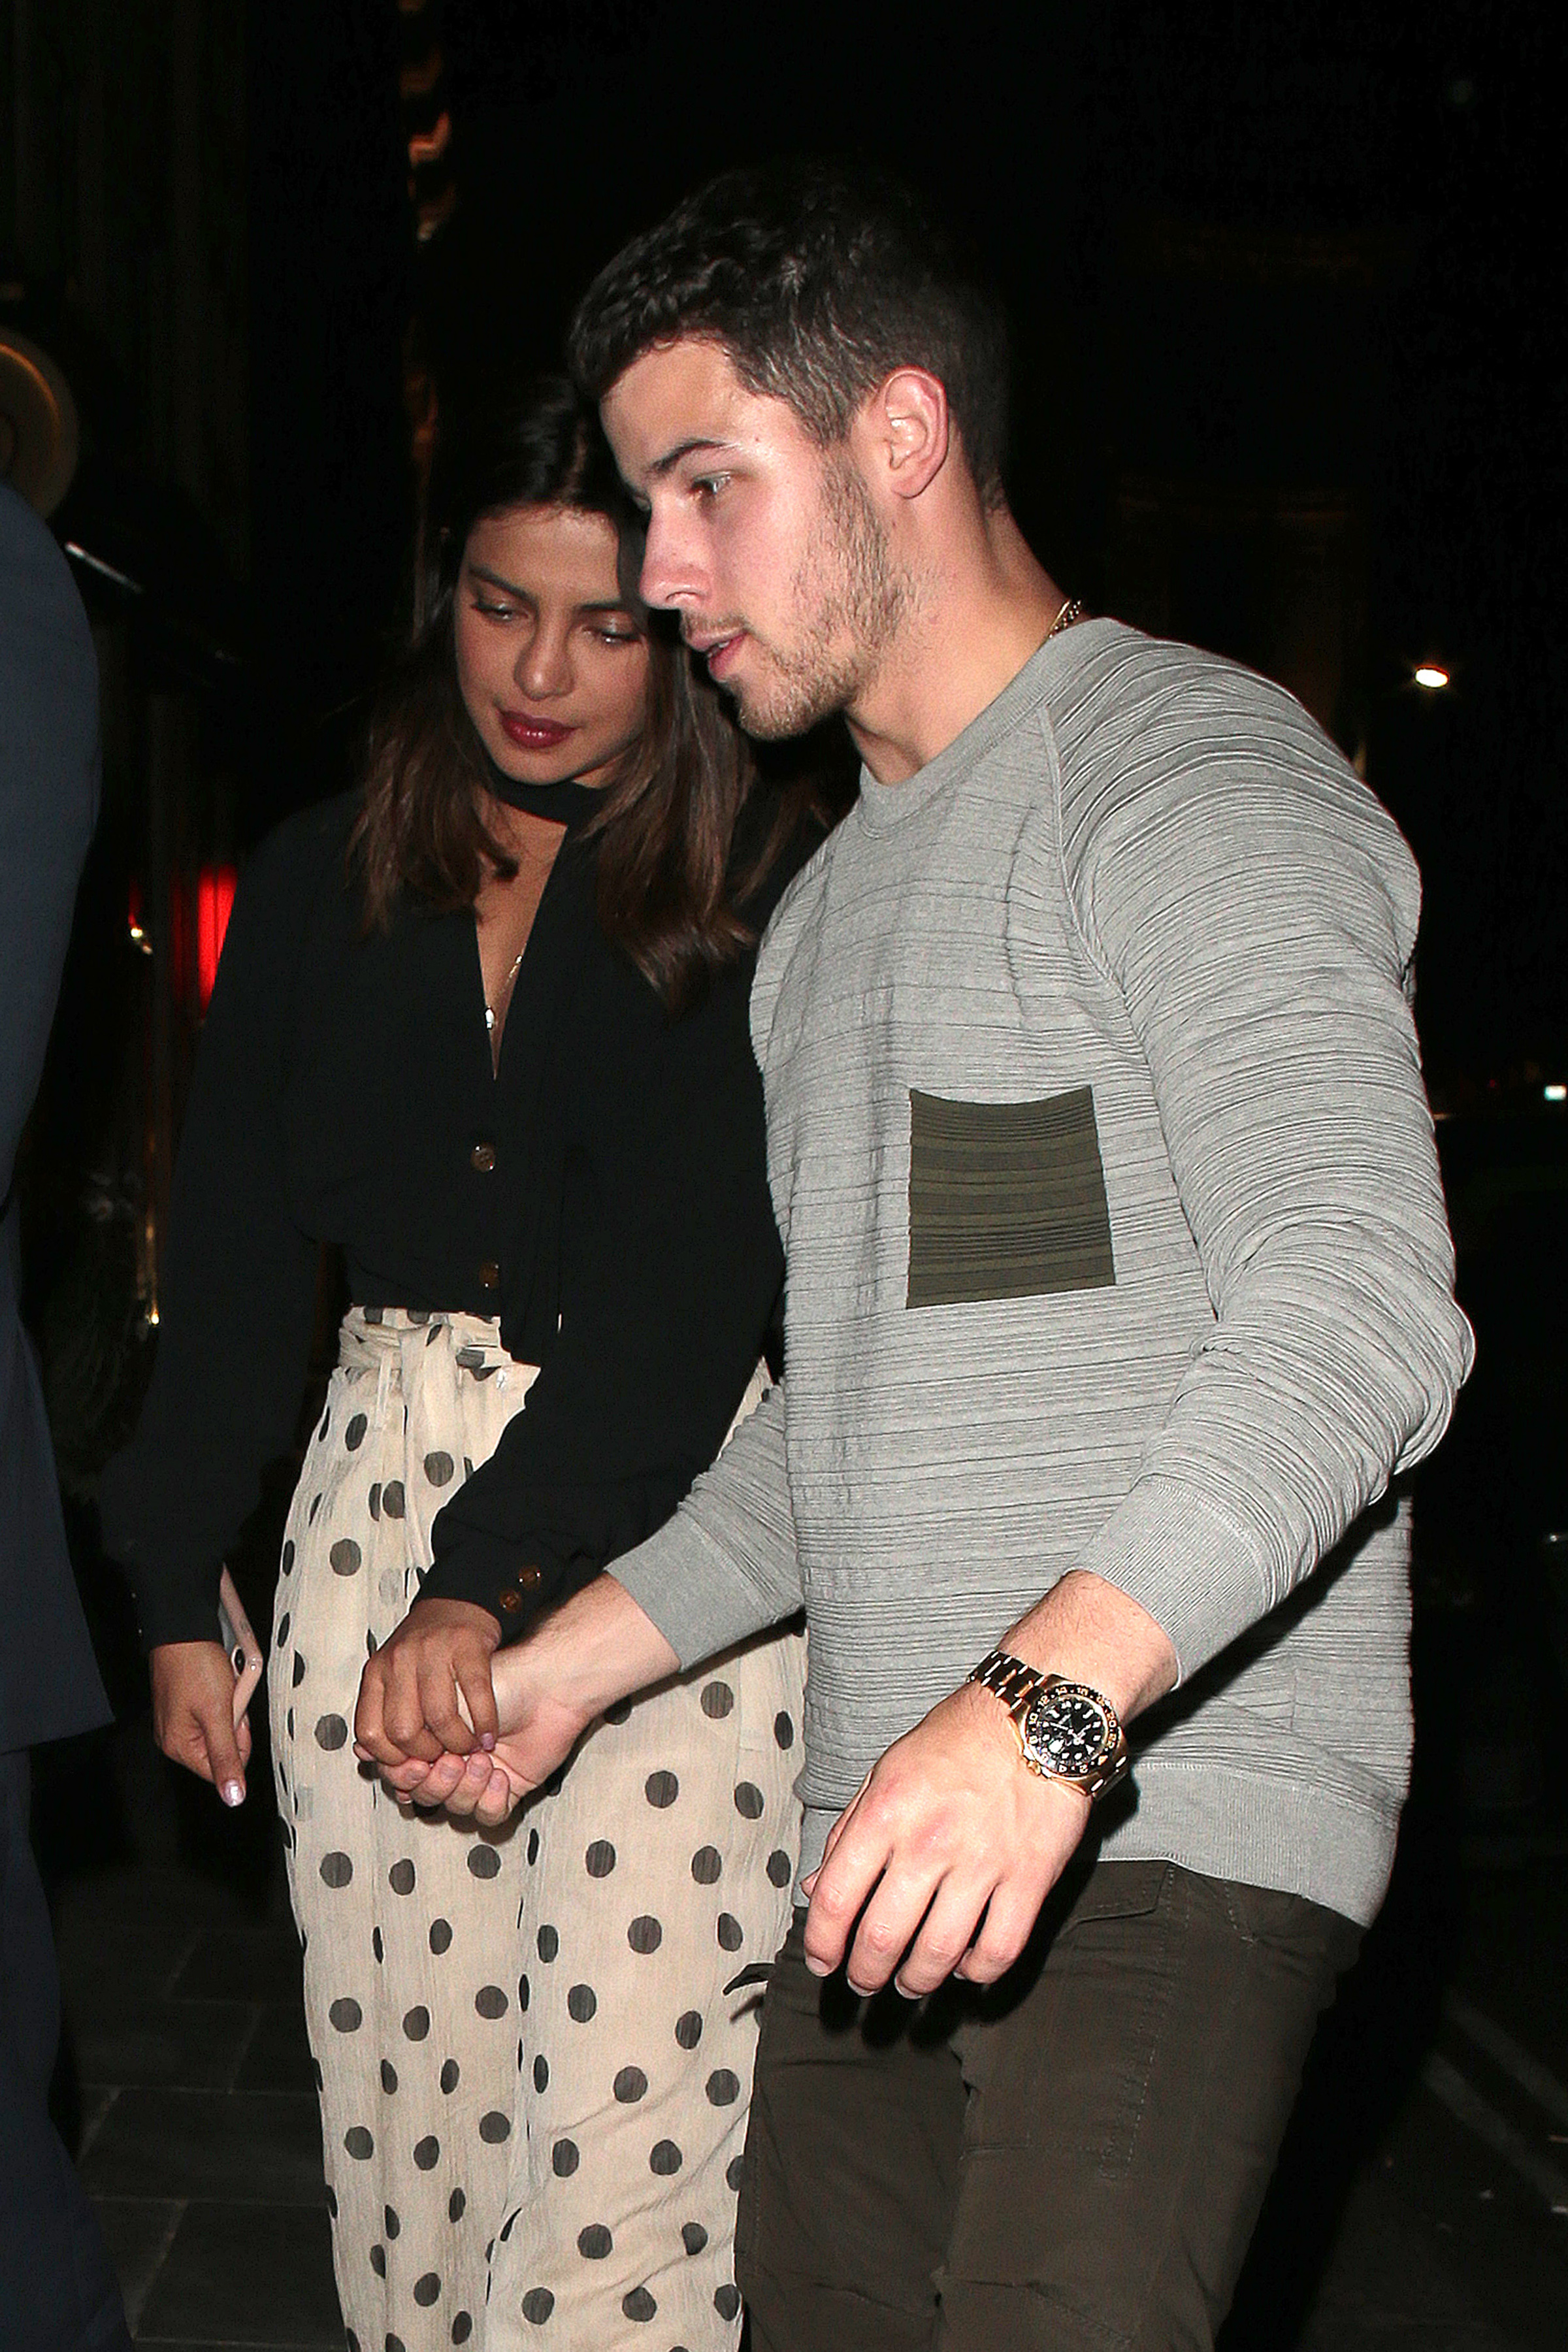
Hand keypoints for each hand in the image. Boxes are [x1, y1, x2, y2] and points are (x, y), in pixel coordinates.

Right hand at [151, 1641, 252, 1806]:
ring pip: (222, 1726)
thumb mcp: (219, 1713)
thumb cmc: (195, 1666)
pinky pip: (214, 1709)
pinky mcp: (184, 1703)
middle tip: (229, 1695)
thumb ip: (227, 1757)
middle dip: (234, 1720)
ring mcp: (179, 1720)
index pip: (223, 1769)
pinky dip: (222, 1695)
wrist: (183, 1630)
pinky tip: (218, 1680)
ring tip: (222, 1684)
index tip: (235, 1715)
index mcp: (179, 1747)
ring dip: (230, 1706)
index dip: (238, 1740)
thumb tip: (233, 1798)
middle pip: (223, 1746)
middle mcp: (174, 1738)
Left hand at [354, 1597, 501, 1767]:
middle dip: (427, 1754)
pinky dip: (485, 1722)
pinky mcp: (467, 1645)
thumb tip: (368, 1759)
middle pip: (403, 1730)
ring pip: (439, 1717)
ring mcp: (432, 1650)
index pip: (370, 1732)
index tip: (412, 1762)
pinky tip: (488, 1733)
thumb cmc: (426, 1648)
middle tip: (443, 1756)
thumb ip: (381, 1715)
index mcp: (376, 1672)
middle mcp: (399, 1660)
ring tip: (469, 1747)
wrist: (459, 1603)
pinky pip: (476, 1695)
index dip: (391, 1758)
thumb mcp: (392, 1676)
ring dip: (458, 1743)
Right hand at [380, 1657, 592, 1828]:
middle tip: (450, 1759)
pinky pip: (488, 1816)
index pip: (399, 1772)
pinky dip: (490, 1800)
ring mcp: (477, 1775)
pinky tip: (501, 1775)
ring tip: (483, 1760)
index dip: (402, 1772)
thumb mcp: (438, 1697)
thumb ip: (400, 1724)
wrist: (545, 1684)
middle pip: (422, 1794)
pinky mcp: (506, 1789)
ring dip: (464, 1787)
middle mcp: (449, 1758)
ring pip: (453, 1808)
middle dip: (432, 1781)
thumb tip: (360, 1749)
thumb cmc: (491, 1681)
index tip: (414, 1759)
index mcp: (429, 1736)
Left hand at [799, 1679, 1090, 1997]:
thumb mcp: (886, 1771)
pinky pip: (999, 1949)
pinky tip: (965, 1967)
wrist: (1036, 1718)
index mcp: (887, 1811)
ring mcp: (983, 1863)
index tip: (822, 1960)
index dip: (822, 1942)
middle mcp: (930, 1841)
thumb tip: (817, 1889)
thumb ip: (849, 1831)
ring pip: (938, 1954)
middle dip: (865, 1974)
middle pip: (883, 1937)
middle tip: (864, 1981)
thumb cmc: (957, 1741)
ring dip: (916, 1982)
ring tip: (909, 1984)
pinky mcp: (1030, 1878)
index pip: (836, 1897)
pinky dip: (977, 1972)